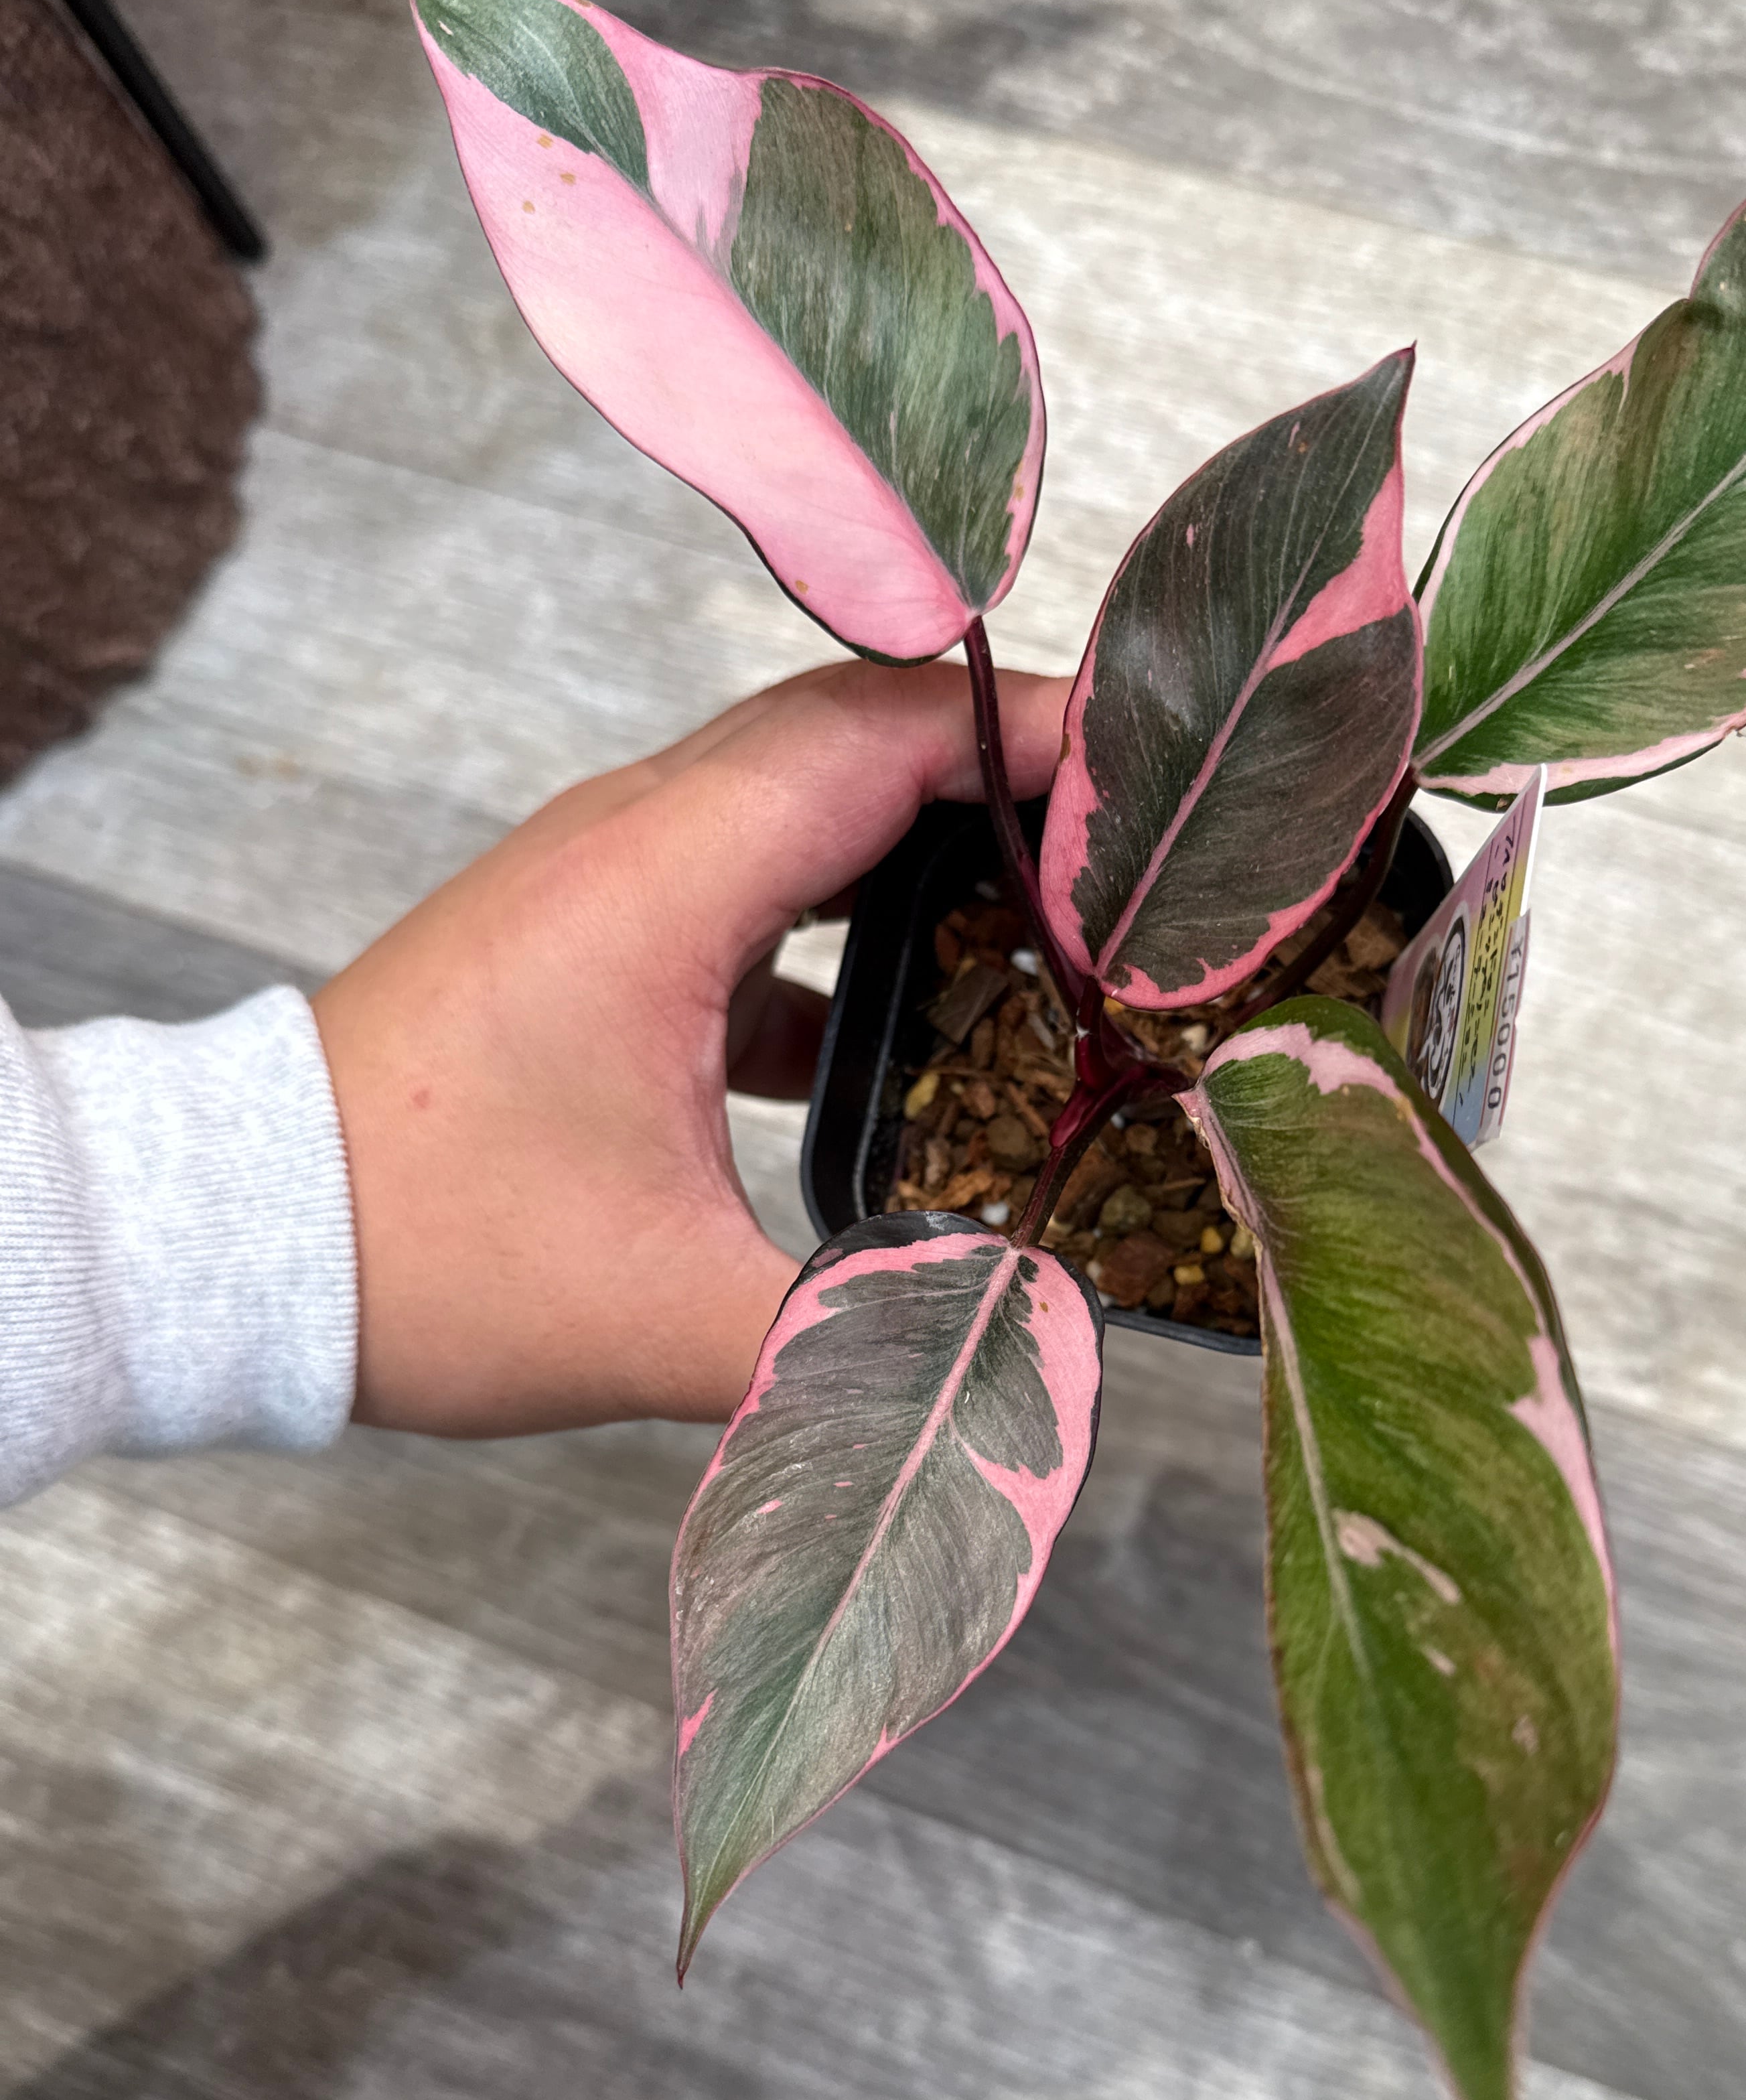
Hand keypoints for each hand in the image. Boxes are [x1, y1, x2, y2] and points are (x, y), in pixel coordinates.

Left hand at [312, 657, 1069, 1434]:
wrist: (237, 1237)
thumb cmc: (425, 1251)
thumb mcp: (660, 1317)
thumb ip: (854, 1342)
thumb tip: (1012, 1363)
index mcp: (662, 883)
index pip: (881, 736)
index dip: (1031, 736)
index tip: (1154, 775)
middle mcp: (631, 841)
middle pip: (853, 736)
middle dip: (1005, 770)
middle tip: (1138, 841)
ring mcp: (602, 881)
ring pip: (797, 800)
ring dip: (922, 838)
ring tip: (1054, 914)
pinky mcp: (586, 938)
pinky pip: (745, 884)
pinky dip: (840, 921)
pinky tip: (905, 1024)